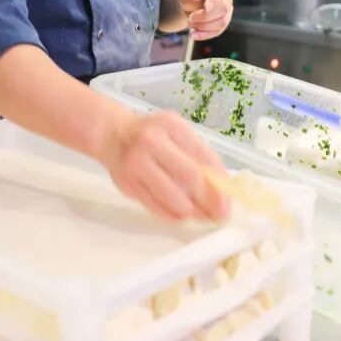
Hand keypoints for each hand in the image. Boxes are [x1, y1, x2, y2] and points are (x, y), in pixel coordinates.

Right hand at [97, 110, 229, 220]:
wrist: (111, 134)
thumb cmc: (151, 134)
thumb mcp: (175, 132)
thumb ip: (195, 153)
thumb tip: (221, 187)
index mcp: (170, 125)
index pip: (203, 156)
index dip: (219, 181)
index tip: (228, 200)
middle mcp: (151, 141)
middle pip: (189, 176)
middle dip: (209, 200)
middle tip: (219, 215)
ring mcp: (136, 163)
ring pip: (172, 196)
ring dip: (191, 211)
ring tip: (201, 216)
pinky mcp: (126, 183)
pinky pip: (155, 206)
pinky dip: (172, 214)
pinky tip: (181, 215)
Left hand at [178, 0, 233, 40]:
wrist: (190, 1)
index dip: (213, 3)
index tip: (203, 9)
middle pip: (223, 9)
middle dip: (205, 17)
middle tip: (190, 18)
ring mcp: (228, 9)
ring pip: (223, 22)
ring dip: (204, 27)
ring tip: (190, 24)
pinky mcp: (224, 21)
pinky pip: (218, 31)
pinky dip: (205, 34)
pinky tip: (194, 34)